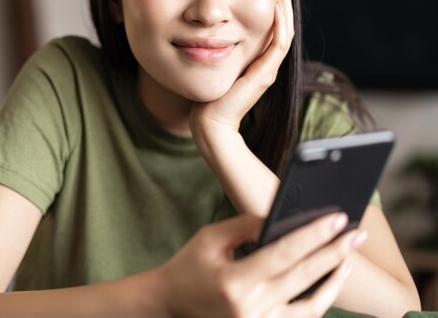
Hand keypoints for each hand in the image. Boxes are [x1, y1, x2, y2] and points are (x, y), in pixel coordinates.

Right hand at [156, 213, 363, 317]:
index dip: (313, 235)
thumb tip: (282, 219)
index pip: (284, 254)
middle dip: (333, 252)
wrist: (172, 303)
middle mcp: (250, 308)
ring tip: (348, 258)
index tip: (337, 218)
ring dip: (332, 280)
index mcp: (234, 282)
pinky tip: (330, 280)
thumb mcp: (211, 238)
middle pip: (303, 277)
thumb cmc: (189, 266)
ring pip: (309, 305)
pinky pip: (299, 317)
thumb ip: (246, 226)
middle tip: (356, 233)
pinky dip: (318, 300)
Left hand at [190, 0, 294, 134]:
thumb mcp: (214, 66)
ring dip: (284, 7)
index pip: (272, 28)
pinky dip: (279, 24)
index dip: (274, 7)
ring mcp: (268, 70)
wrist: (210, 123)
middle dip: (282, 1)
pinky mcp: (264, 75)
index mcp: (257, 62)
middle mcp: (266, 64)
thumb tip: (207, 32)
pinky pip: (278, 44)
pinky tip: (276, 6)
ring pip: (285, 32)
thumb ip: (217, 51)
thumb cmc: (207, 98)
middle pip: (283, 27)